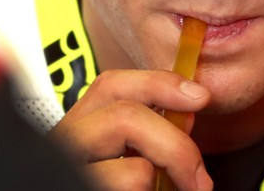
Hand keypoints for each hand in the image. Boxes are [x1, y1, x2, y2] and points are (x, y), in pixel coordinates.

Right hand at [49, 69, 213, 190]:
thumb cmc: (105, 181)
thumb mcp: (121, 161)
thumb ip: (148, 138)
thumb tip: (185, 116)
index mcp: (76, 131)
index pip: (111, 85)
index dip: (158, 83)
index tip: (200, 96)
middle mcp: (63, 150)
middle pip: (125, 117)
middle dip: (177, 146)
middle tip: (200, 180)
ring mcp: (67, 175)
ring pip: (136, 172)